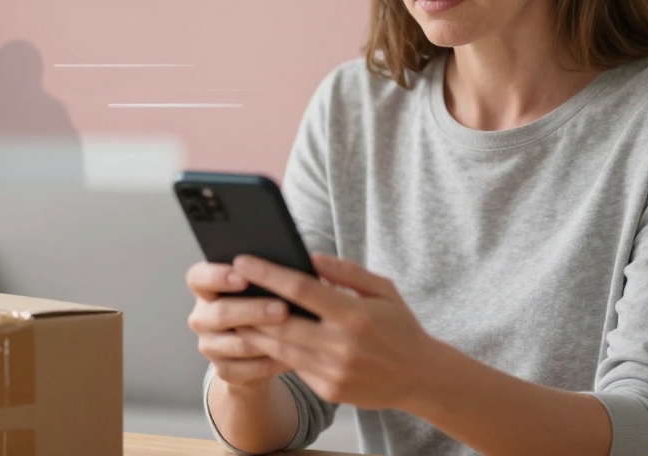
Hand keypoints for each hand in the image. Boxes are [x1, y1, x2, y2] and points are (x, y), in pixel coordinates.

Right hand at [185, 261, 292, 388]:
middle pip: (220, 313)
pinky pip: (247, 369)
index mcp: (204, 289)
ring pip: (236, 343)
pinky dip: (270, 362)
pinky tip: (292, 355)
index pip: (198, 278)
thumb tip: (288, 267)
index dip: (217, 276)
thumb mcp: (258, 286)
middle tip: (282, 308)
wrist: (255, 348)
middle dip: (254, 310)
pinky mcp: (222, 370)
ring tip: (294, 332)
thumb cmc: (260, 304)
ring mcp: (209, 345)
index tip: (243, 276)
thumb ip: (263, 275)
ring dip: (266, 339)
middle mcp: (201, 316)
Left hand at [232, 253, 438, 409]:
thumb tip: (310, 257)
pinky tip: (261, 336)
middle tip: (227, 287)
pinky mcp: (329, 390)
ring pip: (280, 348)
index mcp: (354, 315)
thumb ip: (347, 271)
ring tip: (234, 311)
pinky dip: (275, 351)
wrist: (420, 377)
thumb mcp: (382, 289)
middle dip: (249, 303)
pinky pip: (293, 367)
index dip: (268, 274)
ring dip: (253, 330)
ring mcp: (333, 372)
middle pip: (281, 323)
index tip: (244, 260)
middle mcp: (341, 346)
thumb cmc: (399, 326)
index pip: (301, 290)